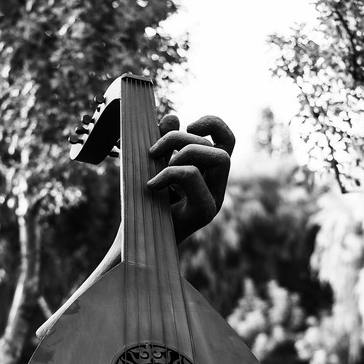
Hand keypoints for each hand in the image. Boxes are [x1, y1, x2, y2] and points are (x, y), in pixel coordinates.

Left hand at [147, 115, 234, 242]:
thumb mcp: (153, 169)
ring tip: (153, 163)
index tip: (188, 125)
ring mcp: (213, 202)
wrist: (135, 247)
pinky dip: (169, 171)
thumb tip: (173, 116)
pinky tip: (151, 185)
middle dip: (186, 139)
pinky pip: (193, 175)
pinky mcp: (204, 213)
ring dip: (182, 150)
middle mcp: (216, 190)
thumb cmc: (143, 210)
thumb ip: (165, 145)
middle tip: (154, 151)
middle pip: (222, 148)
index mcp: (210, 178)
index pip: (227, 142)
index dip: (213, 124)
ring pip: (217, 158)